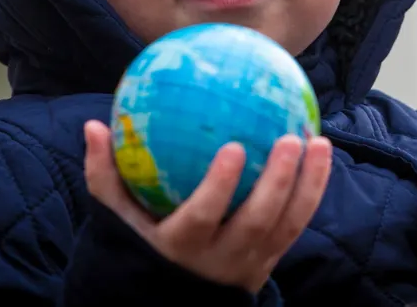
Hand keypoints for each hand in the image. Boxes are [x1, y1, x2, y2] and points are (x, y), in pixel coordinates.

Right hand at [83, 119, 332, 293]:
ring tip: (318, 141)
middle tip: (289, 139)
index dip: (219, 186)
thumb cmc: (143, 241)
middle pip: (256, 222)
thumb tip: (93, 127)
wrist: (175, 297)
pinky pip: (297, 226)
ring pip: (286, 226)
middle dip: (277, 183)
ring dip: (307, 184)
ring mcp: (251, 262)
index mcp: (181, 245)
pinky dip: (313, 192)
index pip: (203, 217)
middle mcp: (220, 257)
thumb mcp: (119, 217)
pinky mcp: (271, 260)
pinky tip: (323, 154)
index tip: (234, 146)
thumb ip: (104, 175)